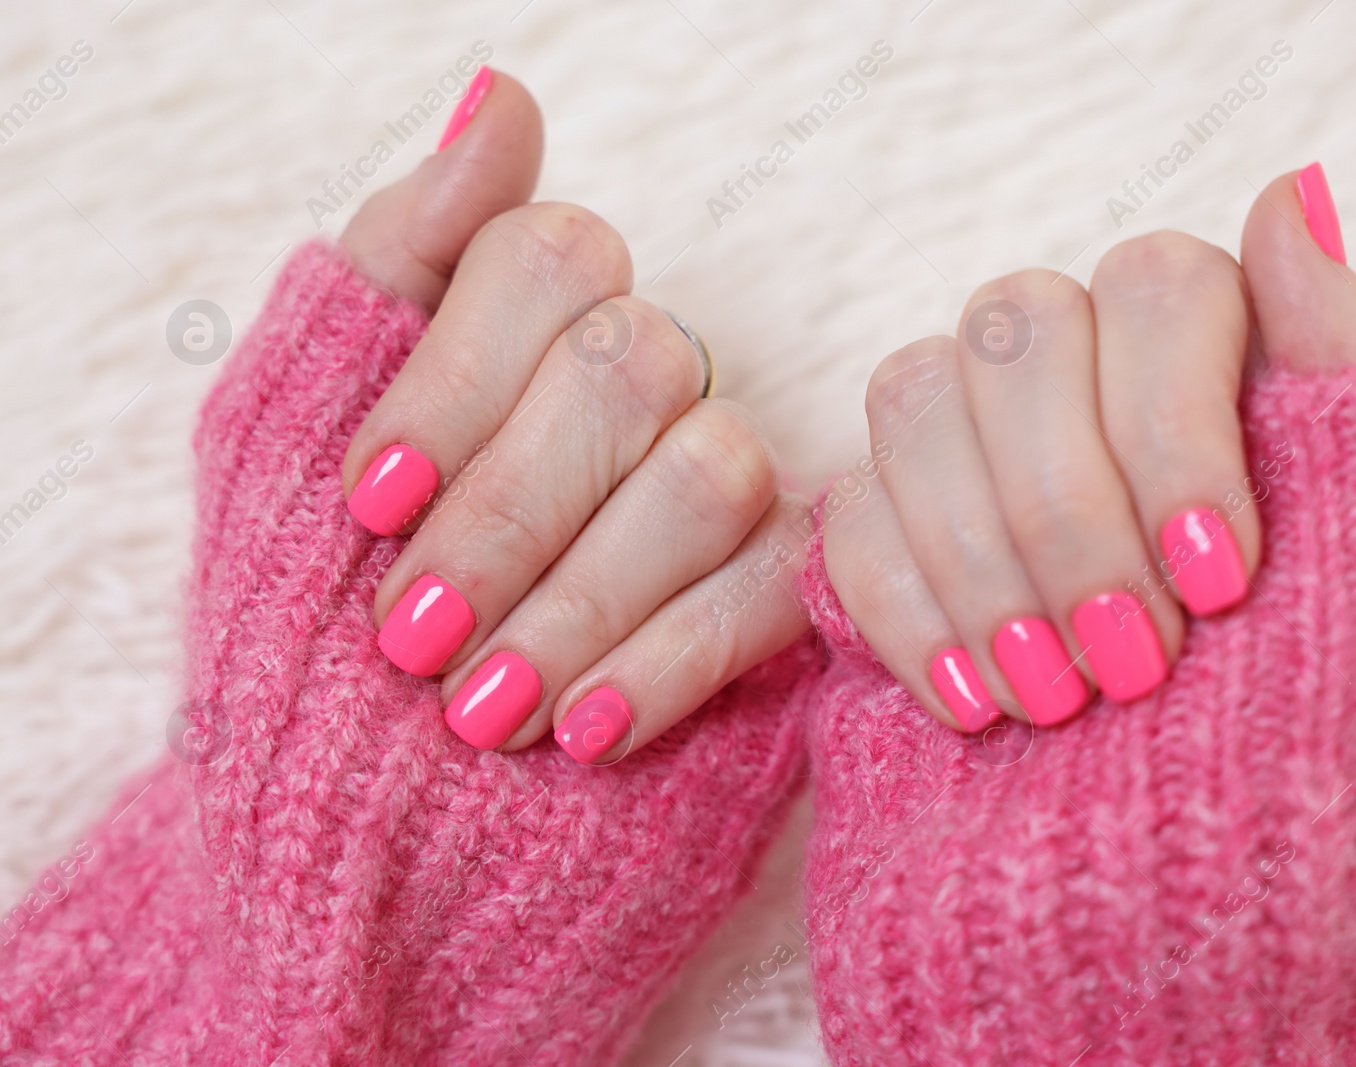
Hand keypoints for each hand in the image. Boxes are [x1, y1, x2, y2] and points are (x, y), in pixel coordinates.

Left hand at [337, 70, 810, 757]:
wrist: (349, 800)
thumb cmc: (309, 608)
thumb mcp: (292, 425)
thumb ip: (396, 257)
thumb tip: (503, 95)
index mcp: (529, 322)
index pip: (550, 260)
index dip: (457, 381)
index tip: (369, 507)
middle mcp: (642, 379)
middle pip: (632, 364)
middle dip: (510, 510)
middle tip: (412, 636)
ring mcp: (717, 481)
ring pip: (709, 472)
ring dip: (581, 599)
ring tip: (480, 710)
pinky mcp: (775, 593)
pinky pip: (767, 594)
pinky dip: (668, 662)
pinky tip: (585, 732)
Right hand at [822, 164, 1355, 730]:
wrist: (1186, 845)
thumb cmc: (1297, 696)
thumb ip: (1344, 371)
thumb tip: (1292, 190)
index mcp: (1194, 337)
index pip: (1158, 285)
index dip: (1176, 430)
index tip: (1218, 579)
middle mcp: (1069, 354)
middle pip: (1021, 328)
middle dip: (1071, 512)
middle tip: (1132, 664)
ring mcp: (960, 428)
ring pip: (916, 398)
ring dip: (983, 562)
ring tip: (1053, 699)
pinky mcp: (876, 516)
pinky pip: (846, 514)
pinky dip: (909, 614)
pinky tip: (971, 703)